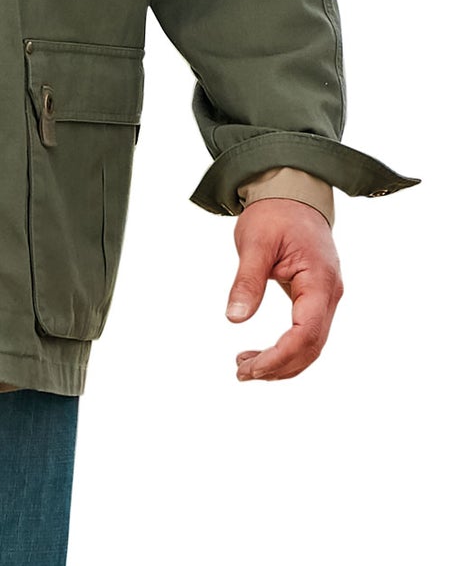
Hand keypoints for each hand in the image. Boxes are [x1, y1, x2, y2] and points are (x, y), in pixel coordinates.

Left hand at [226, 198, 342, 381]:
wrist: (292, 192)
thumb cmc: (274, 213)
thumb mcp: (254, 242)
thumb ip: (247, 281)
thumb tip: (235, 319)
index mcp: (320, 281)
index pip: (305, 333)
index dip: (279, 357)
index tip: (250, 368)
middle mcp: (330, 293)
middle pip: (311, 346)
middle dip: (278, 366)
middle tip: (241, 373)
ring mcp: (326, 297)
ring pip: (312, 344)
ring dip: (283, 363)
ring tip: (246, 367)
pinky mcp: (317, 297)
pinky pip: (307, 332)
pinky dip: (287, 349)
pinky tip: (262, 355)